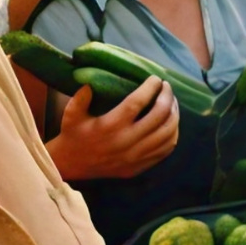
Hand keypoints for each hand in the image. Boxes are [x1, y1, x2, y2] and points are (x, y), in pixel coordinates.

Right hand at [47, 76, 178, 180]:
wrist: (71, 165)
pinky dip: (173, 133)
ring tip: (172, 102)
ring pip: (168, 133)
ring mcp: (136, 155)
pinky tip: (171, 123)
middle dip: (167, 97)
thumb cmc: (73, 135)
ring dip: (174, 115)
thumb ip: (82, 96)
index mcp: (111, 125)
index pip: (138, 102)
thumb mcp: (71, 113)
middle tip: (167, 87)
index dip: (150, 88)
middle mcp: (127, 141)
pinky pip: (166, 149)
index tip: (156, 79)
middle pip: (159, 116)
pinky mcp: (141, 165)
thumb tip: (93, 80)